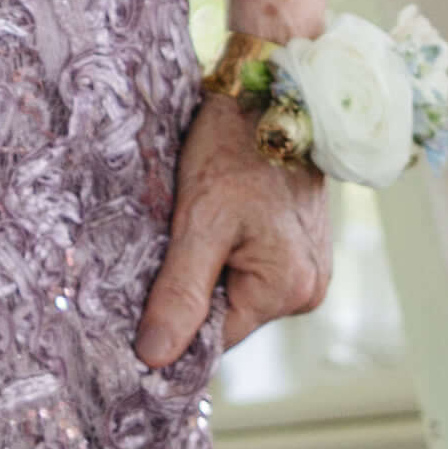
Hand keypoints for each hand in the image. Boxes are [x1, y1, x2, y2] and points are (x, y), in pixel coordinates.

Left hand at [139, 78, 335, 370]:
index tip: (138, 303)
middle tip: (161, 248)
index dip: (174, 324)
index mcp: (288, 290)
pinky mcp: (301, 244)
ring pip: (237, 289)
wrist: (274, 90)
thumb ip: (179, 293)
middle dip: (192, 291)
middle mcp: (309, 288)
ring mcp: (310, 266)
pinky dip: (225, 250)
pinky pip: (251, 266)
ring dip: (207, 268)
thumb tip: (154, 358)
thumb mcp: (198, 221)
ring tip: (190, 226)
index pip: (216, 338)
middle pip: (228, 314)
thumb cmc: (236, 149)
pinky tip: (211, 219)